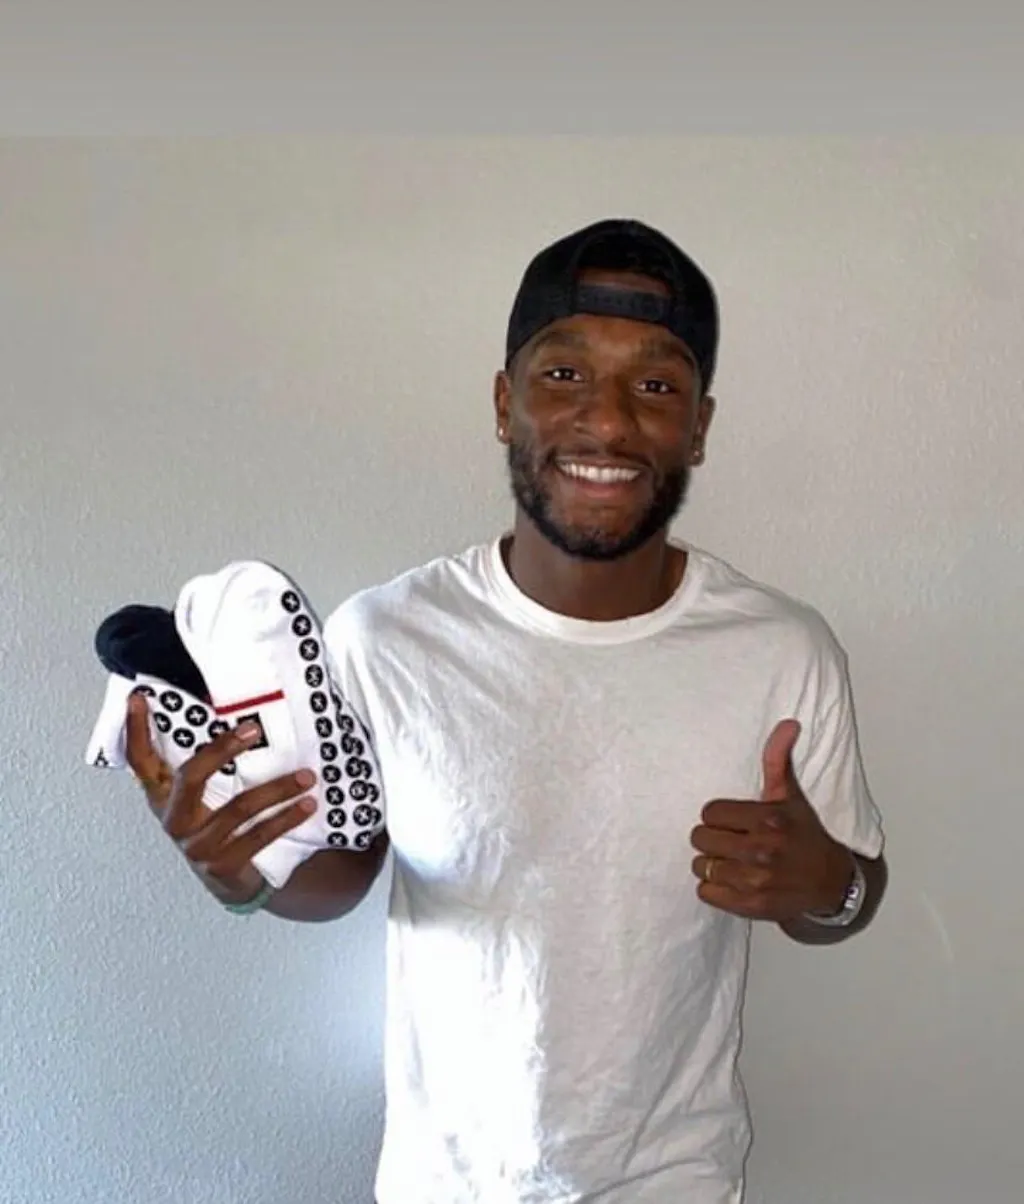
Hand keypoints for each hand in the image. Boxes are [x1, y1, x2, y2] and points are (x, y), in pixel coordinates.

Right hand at [125, 691, 316, 904]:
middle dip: (221, 750)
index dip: (135, 730)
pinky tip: (307, 804)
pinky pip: (259, 835)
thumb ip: (209, 764)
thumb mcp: (205, 796)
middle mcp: (174, 819)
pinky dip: (287, 817)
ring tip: (307, 776)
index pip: (140, 760)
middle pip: (191, 777)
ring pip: (239, 807)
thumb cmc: (219, 824)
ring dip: (278, 788)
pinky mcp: (222, 866)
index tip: (138, 698)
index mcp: (163, 796)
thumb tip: (236, 714)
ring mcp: (196, 845)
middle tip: (253, 729)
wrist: (234, 881)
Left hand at [689, 719, 853, 920]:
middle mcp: (762, 850)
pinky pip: (706, 893)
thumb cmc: (804, 835)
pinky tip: (732, 880)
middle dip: (711, 838)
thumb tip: (787, 724)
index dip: (718, 816)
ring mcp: (756, 880)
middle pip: (700, 839)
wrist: (831, 882)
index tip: (732, 821)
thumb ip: (778, 760)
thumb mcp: (790, 796)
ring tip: (731, 861)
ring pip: (701, 866)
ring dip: (710, 864)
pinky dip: (714, 888)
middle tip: (729, 841)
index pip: (710, 812)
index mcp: (767, 819)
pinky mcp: (751, 906)